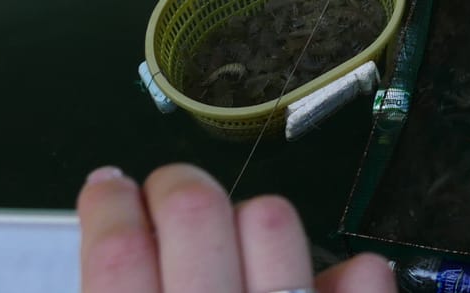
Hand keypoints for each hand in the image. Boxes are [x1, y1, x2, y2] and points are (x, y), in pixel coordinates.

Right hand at [78, 163, 391, 292]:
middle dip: (176, 187)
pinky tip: (329, 283)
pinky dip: (351, 274)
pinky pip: (363, 275)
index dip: (106, 206)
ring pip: (273, 220)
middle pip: (194, 212)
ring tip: (237, 239)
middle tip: (168, 198)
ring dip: (252, 221)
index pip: (117, 252)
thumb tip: (121, 256)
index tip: (106, 189)